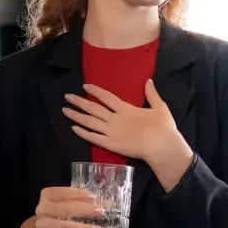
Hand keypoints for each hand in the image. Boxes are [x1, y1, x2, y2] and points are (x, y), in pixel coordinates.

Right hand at [16, 187, 103, 227]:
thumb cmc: (56, 214)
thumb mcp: (66, 204)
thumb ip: (83, 202)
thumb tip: (108, 203)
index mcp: (48, 195)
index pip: (63, 192)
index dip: (78, 194)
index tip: (93, 196)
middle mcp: (43, 208)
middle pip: (64, 209)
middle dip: (84, 210)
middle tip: (100, 211)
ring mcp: (43, 224)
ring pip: (64, 226)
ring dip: (82, 227)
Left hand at [63, 80, 193, 189]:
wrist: (161, 146)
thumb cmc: (162, 127)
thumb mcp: (159, 107)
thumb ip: (152, 94)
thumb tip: (148, 81)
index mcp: (126, 109)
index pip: (106, 97)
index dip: (95, 91)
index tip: (84, 86)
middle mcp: (115, 119)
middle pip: (93, 108)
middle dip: (79, 102)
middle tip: (67, 96)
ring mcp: (111, 132)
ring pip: (90, 122)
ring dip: (76, 116)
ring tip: (65, 110)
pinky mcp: (111, 145)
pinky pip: (93, 138)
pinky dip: (83, 133)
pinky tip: (74, 128)